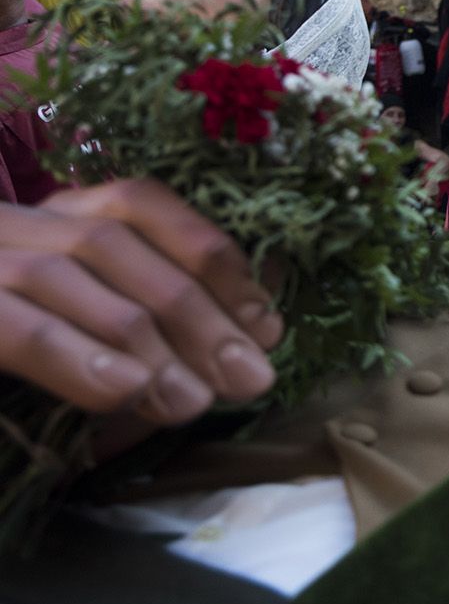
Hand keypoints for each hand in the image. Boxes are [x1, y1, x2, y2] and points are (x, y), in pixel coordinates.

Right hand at [0, 181, 279, 425]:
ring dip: (146, 339)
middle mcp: (3, 222)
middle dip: (196, 311)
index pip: (138, 203)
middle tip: (252, 378)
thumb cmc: (15, 362)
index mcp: (42, 216)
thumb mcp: (83, 334)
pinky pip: (14, 324)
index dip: (212, 255)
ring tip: (197, 400)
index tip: (267, 321)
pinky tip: (128, 390)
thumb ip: (143, 328)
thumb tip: (239, 346)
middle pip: (114, 242)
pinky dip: (77, 355)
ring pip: (66, 273)